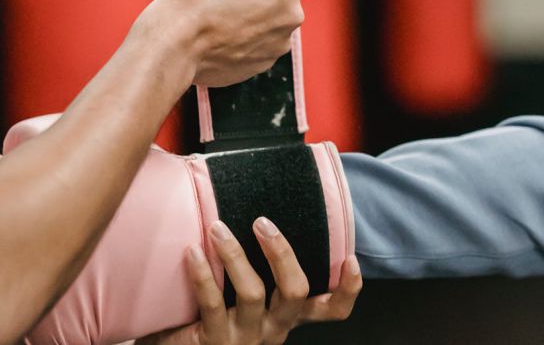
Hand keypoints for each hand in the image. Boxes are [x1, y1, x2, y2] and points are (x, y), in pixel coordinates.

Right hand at [132, 0, 317, 86]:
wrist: (178, 44)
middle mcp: (291, 16)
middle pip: (287, 4)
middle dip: (268, 0)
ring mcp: (278, 45)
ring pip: (273, 29)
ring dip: (256, 24)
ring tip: (222, 21)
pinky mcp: (262, 66)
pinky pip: (258, 49)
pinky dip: (245, 45)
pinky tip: (220, 41)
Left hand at [137, 218, 361, 344]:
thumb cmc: (212, 318)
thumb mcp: (245, 301)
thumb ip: (258, 271)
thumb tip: (258, 212)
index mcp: (287, 316)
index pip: (331, 310)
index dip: (348, 288)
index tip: (351, 259)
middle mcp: (273, 328)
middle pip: (295, 291)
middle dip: (282, 253)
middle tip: (262, 222)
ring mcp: (245, 337)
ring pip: (252, 293)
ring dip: (235, 254)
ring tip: (218, 228)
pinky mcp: (215, 342)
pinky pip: (212, 302)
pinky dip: (202, 273)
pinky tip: (192, 252)